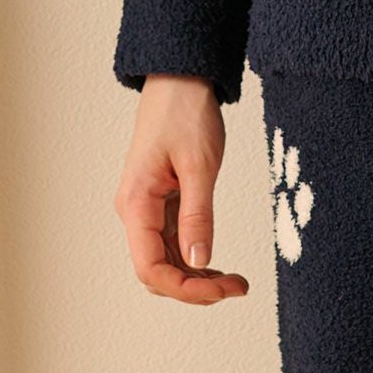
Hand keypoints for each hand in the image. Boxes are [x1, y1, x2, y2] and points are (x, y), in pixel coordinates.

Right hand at [114, 73, 248, 304]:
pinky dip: (195, 254)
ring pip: (166, 258)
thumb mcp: (199, 166)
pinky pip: (173, 238)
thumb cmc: (185, 114)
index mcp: (136, 204)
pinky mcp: (160, 199)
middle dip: (196, 287)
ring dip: (197, 274)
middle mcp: (136, 210)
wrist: (179, 81)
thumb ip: (198, 216)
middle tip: (237, 286)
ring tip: (234, 279)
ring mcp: (147, 206)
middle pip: (158, 269)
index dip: (186, 290)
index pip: (151, 269)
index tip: (223, 291)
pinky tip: (217, 260)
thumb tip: (198, 263)